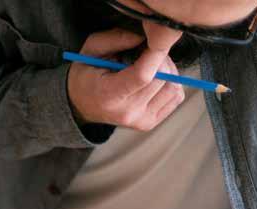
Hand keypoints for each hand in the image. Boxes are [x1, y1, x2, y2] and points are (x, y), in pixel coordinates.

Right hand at [67, 28, 184, 131]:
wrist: (81, 105)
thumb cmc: (87, 75)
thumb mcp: (91, 50)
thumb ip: (115, 39)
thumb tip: (145, 37)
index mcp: (108, 95)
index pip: (143, 76)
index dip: (156, 53)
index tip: (155, 40)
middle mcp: (126, 113)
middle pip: (162, 79)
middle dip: (161, 59)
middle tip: (148, 54)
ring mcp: (139, 121)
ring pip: (173, 88)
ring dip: (168, 72)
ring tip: (151, 68)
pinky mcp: (149, 123)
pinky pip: (176, 98)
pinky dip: (170, 84)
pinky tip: (155, 81)